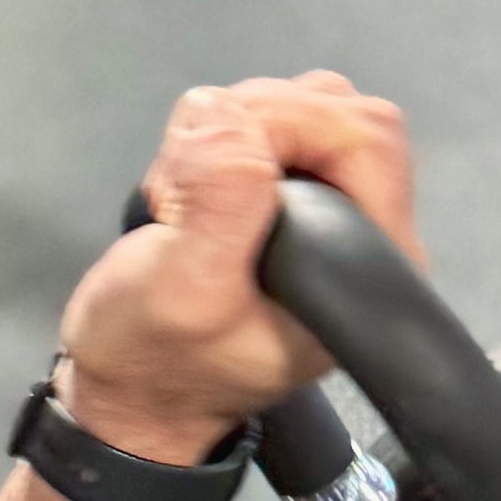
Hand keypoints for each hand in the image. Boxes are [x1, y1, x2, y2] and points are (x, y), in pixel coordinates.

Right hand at [52, 72, 420, 468]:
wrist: (131, 394)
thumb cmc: (154, 361)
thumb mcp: (179, 293)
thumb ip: (219, 204)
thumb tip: (231, 117)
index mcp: (368, 266)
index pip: (362, 136)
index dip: (286, 126)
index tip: (210, 170)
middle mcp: (367, 231)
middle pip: (333, 107)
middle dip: (250, 125)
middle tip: (185, 188)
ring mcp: (331, 210)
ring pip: (298, 105)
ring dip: (227, 130)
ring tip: (181, 199)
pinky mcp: (293, 195)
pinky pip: (266, 122)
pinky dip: (216, 138)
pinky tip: (186, 193)